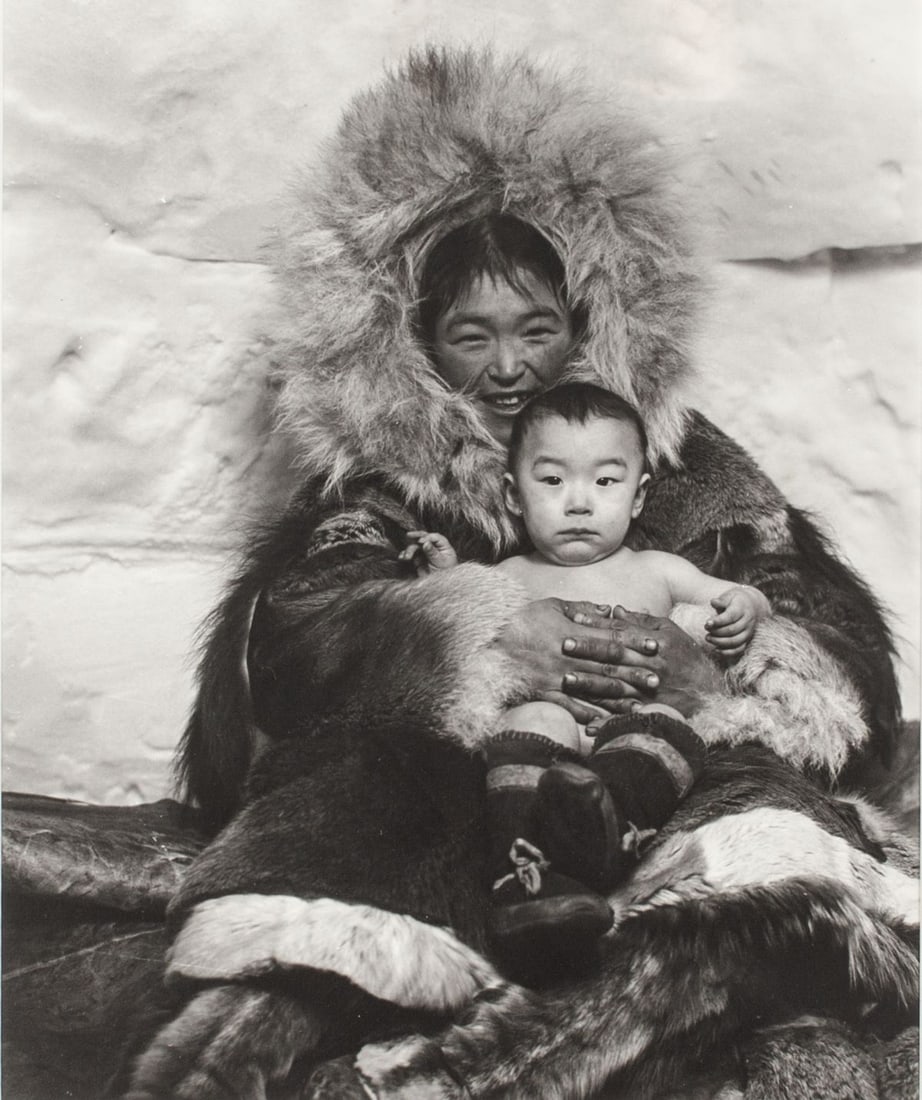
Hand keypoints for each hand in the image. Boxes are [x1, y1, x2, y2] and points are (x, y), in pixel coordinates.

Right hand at [398, 531, 458, 573]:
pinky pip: (411, 554)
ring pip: (415, 546)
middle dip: (415, 536)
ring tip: (406, 557)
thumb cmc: (446, 574)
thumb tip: (426, 543)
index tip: (421, 541)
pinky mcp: (418, 559)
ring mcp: (425, 553)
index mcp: (443, 546)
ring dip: (409, 549)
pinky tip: (402, 557)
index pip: (435, 537)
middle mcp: (434, 547)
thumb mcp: (441, 562)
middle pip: (424, 538)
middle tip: (408, 535)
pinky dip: (405, 554)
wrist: (441, 586)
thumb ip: (433, 552)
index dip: (427, 537)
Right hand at [494, 599, 664, 722]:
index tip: (654, 646)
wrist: (487, 644)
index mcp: (569, 632)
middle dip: (634, 672)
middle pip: (607, 666)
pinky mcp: (544, 694)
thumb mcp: (550, 605)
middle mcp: (566, 657)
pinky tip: (607, 722)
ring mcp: (555, 678)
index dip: (634, 642)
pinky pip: (570, 708)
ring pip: (594, 689)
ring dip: (620, 697)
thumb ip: (582, 607)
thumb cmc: (521, 620)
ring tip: (642, 703)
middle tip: (658, 678)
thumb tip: (611, 610)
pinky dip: (589, 716)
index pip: (609, 637)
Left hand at [561, 606, 723, 717]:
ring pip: (616, 687)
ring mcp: (651, 692)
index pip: (621, 632)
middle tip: (562, 644)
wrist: (712, 693)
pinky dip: (606, 722)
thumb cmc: (687, 657)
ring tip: (566, 679)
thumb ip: (642, 621)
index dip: (596, 625)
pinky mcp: (650, 713)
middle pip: (615, 657)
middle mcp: (653, 667)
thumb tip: (614, 609)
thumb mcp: (670, 632)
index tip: (573, 620)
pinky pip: (625, 717)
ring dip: (590, 684)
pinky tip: (586, 724)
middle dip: (587, 650)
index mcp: (657, 643)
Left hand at [706, 586, 769, 658]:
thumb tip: (713, 602)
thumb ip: (721, 600)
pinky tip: (716, 649)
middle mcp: (747, 621)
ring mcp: (748, 632)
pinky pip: (739, 650)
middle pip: (732, 630)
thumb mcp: (729, 596)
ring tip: (708, 638)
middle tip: (706, 629)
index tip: (707, 623)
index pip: (731, 617)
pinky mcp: (746, 640)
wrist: (752, 605)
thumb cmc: (735, 600)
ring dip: (719, 642)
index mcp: (742, 609)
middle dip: (716, 632)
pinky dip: (727, 652)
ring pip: (735, 641)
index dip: (718, 621)